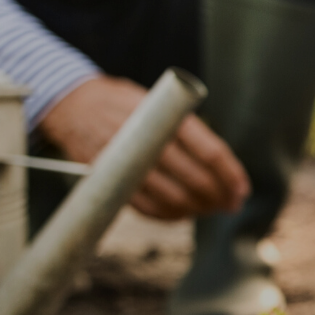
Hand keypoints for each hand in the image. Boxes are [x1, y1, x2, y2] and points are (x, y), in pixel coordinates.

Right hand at [41, 75, 248, 219]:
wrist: (72, 104)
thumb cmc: (124, 102)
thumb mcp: (158, 100)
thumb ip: (186, 127)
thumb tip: (221, 164)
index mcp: (165, 117)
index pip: (210, 151)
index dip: (231, 175)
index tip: (242, 189)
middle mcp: (147, 140)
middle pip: (195, 179)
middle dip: (220, 196)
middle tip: (233, 204)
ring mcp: (126, 163)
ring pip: (173, 198)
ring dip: (198, 209)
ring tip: (212, 209)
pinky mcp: (110, 180)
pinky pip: (146, 208)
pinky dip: (169, 215)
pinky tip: (184, 213)